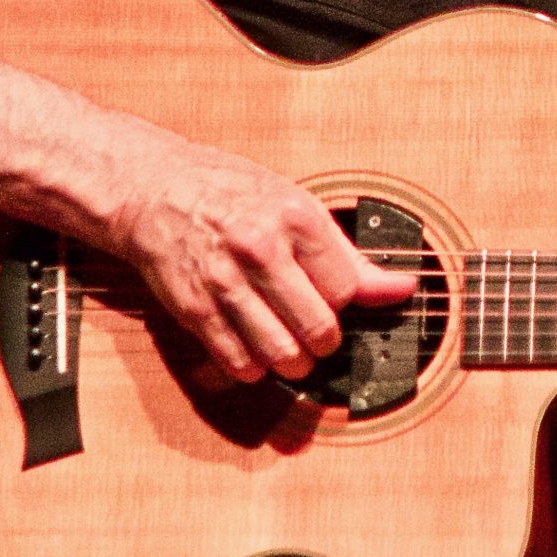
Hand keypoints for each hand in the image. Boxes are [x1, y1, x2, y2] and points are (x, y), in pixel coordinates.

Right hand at [109, 141, 417, 384]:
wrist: (154, 188)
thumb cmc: (231, 193)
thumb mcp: (296, 206)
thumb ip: (349, 256)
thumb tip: (402, 289)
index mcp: (295, 216)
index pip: (346, 290)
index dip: (344, 302)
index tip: (332, 298)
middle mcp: (260, 248)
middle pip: (319, 328)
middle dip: (325, 341)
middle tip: (318, 332)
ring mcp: (224, 281)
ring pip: (282, 355)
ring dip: (295, 363)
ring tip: (292, 347)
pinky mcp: (194, 310)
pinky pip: (240, 363)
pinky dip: (255, 368)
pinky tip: (256, 348)